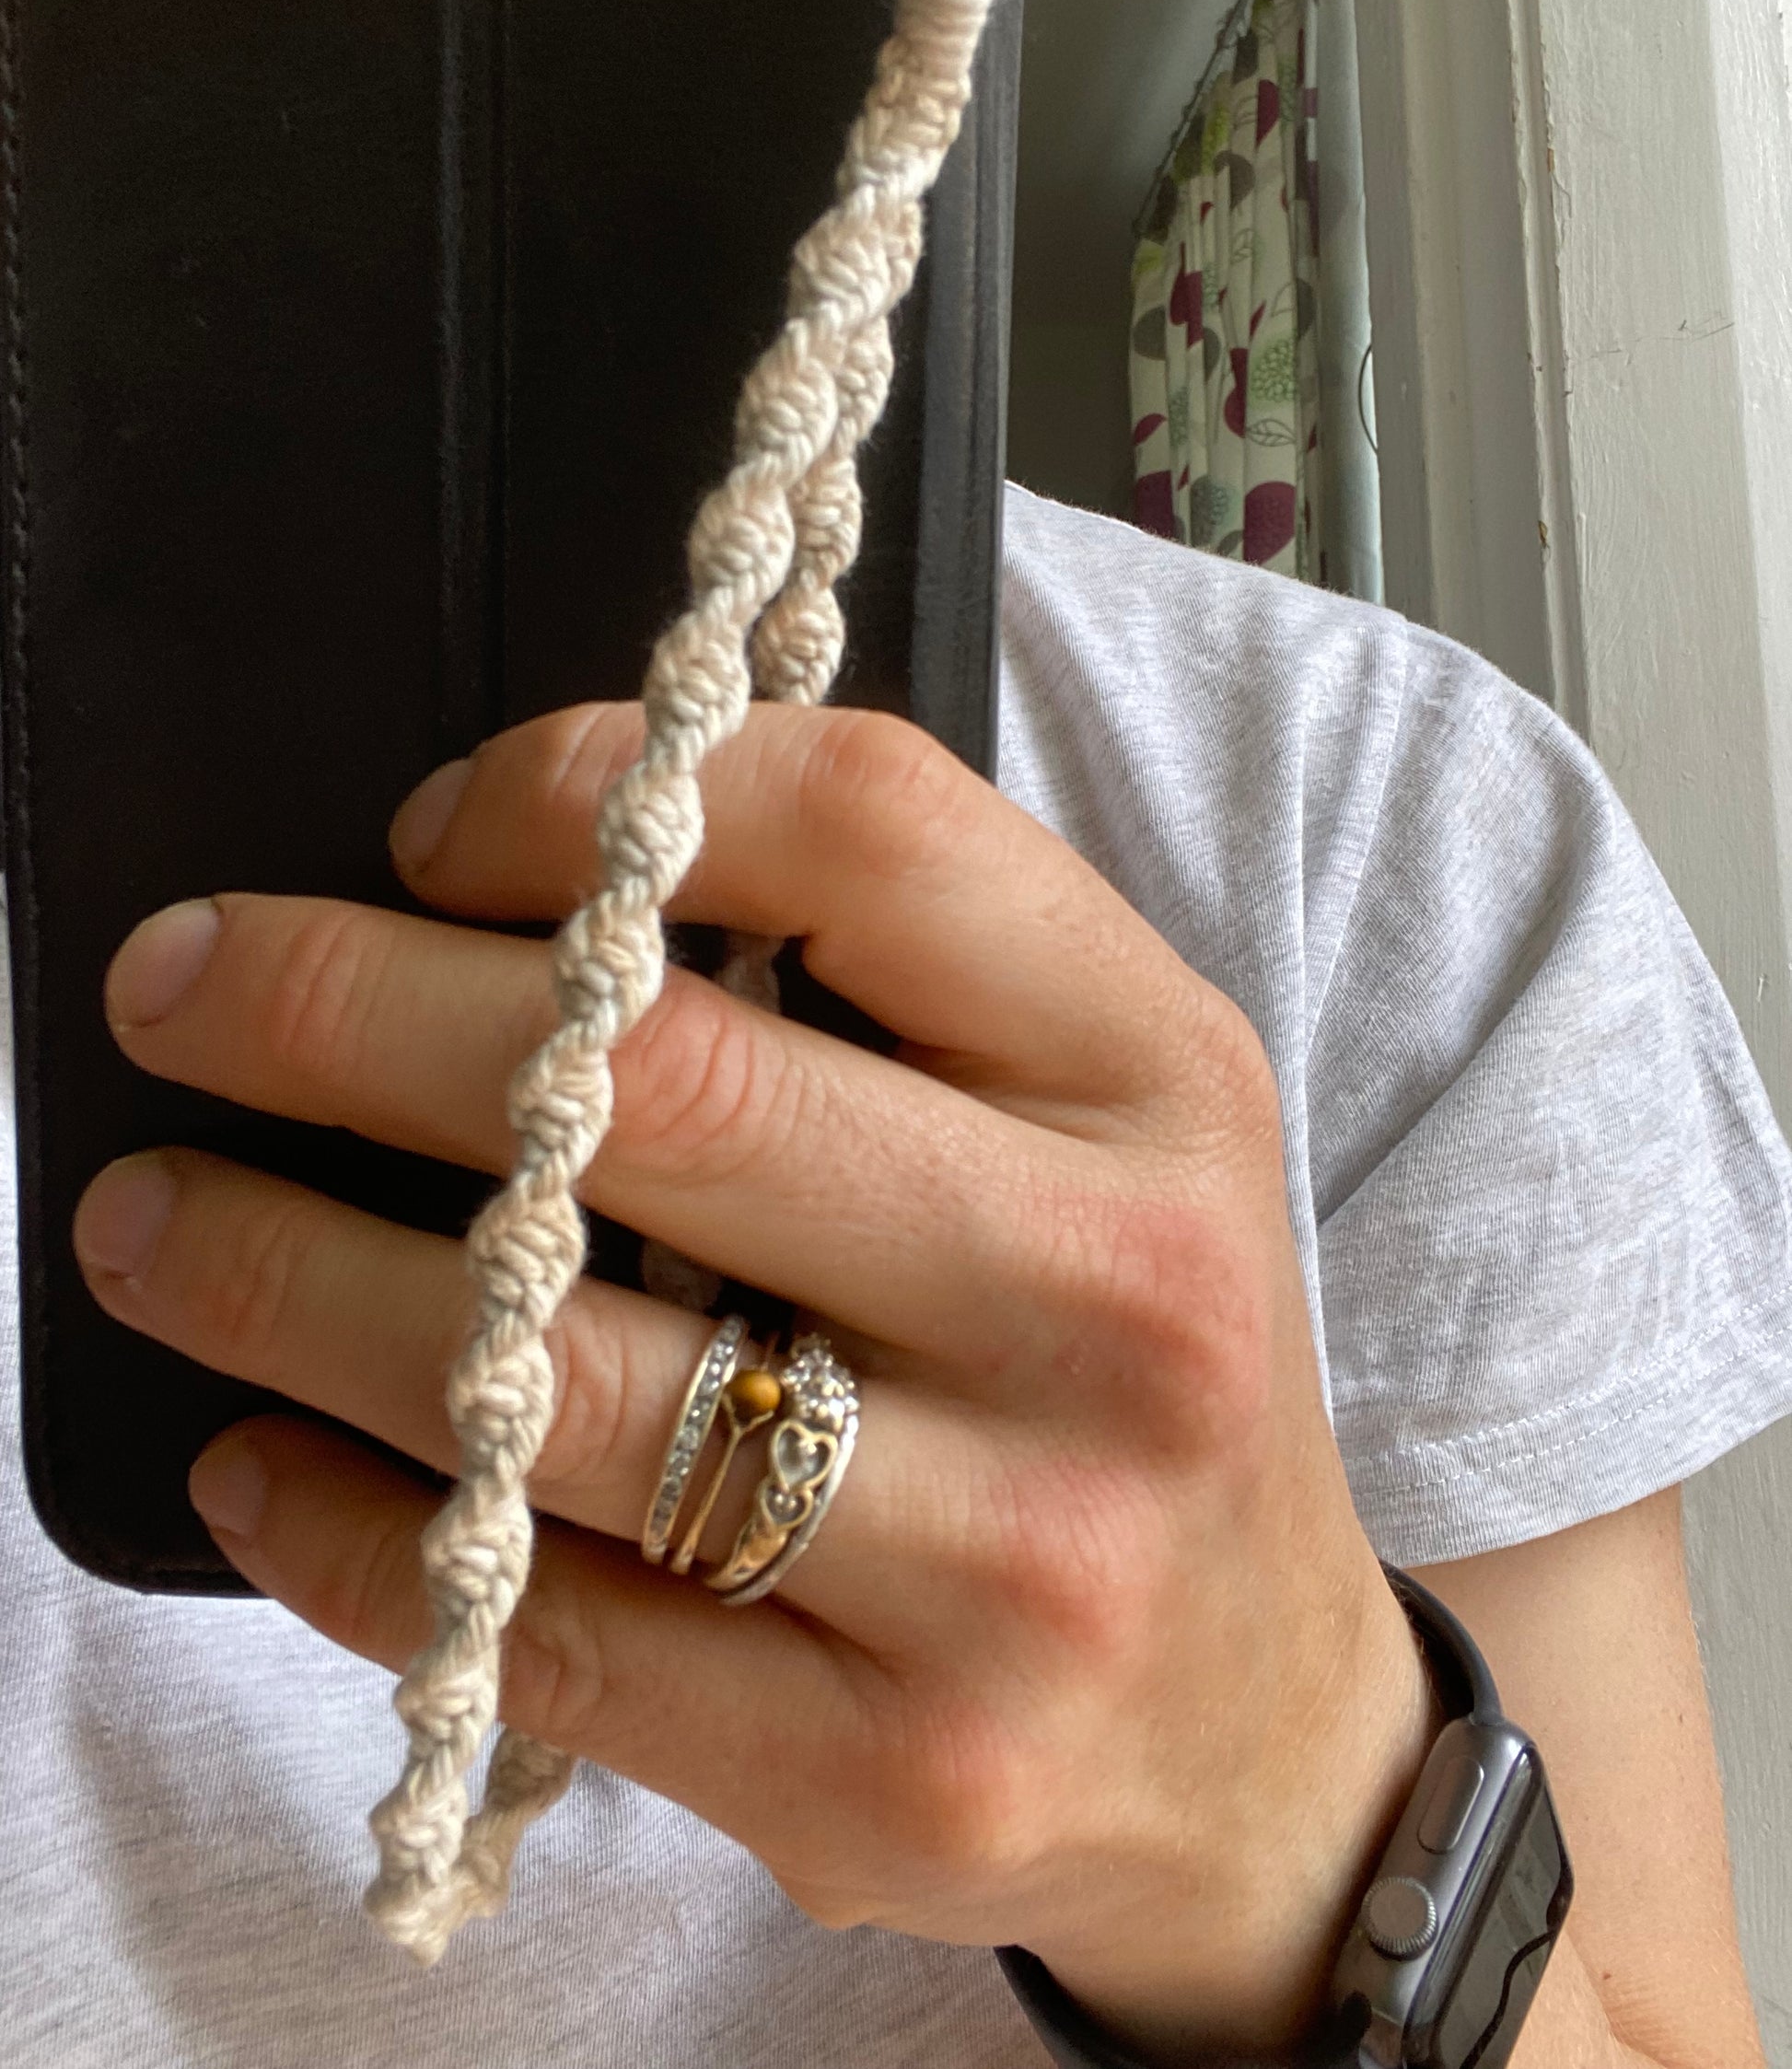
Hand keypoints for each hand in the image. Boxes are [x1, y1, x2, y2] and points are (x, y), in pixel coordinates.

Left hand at [76, 703, 1435, 2057]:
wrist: (1260, 1735)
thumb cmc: (1124, 1362)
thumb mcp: (1101, 1113)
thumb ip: (890, 967)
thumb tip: (524, 879)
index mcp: (1162, 1083)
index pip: (869, 832)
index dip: (598, 794)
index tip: (432, 829)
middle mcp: (1114, 1307)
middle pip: (667, 1089)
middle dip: (347, 1008)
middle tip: (182, 984)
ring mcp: (1013, 1564)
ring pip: (557, 1384)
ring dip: (281, 1277)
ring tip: (148, 1223)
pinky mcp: (888, 1780)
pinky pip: (544, 1641)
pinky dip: (344, 1534)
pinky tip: (256, 1462)